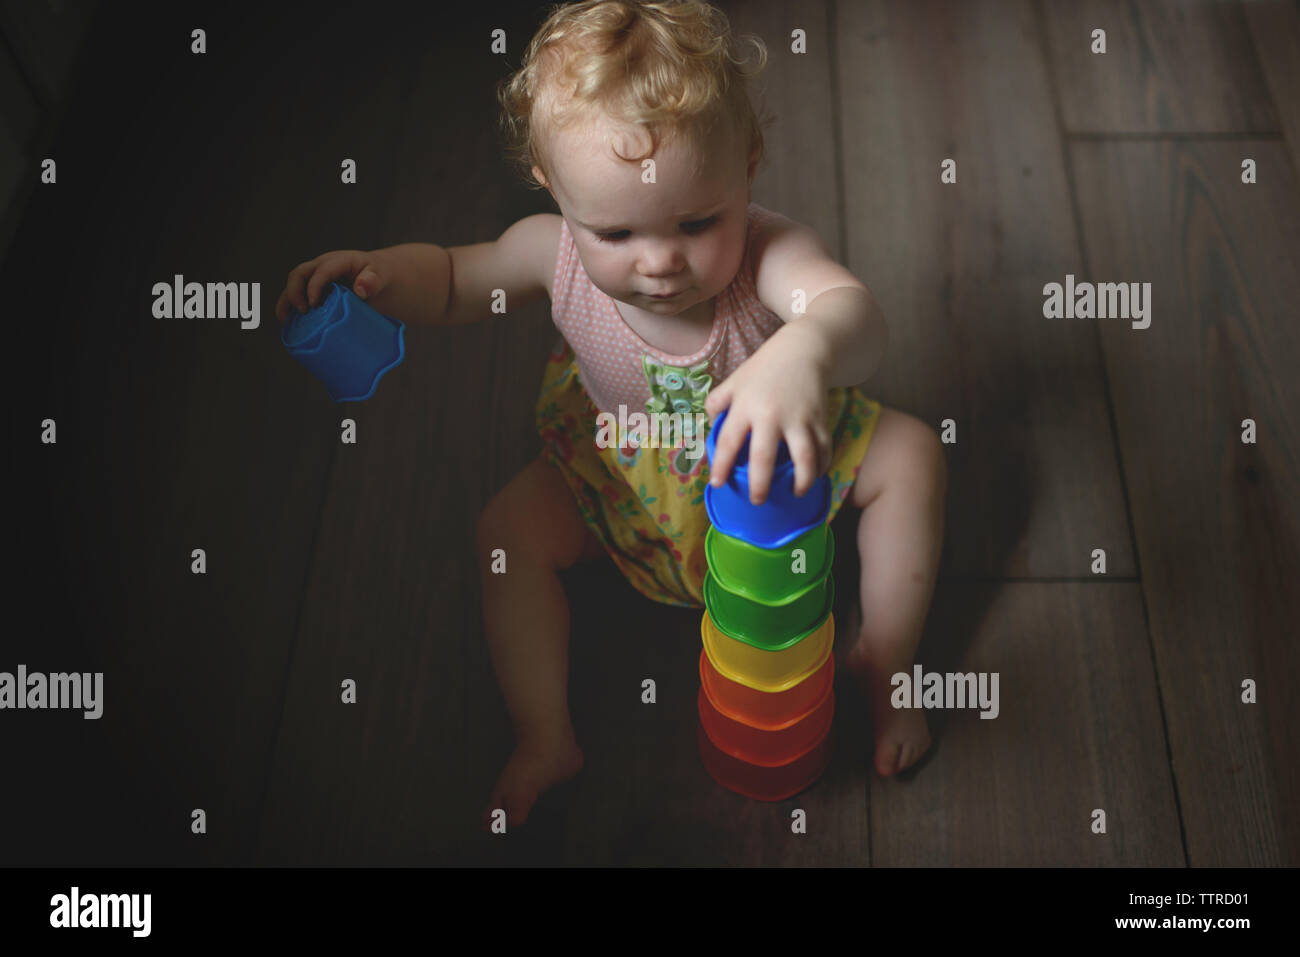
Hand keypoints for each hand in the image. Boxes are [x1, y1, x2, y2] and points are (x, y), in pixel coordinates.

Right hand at [274, 248, 392, 322]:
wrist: (378, 277)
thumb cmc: (377, 275)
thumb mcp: (380, 275)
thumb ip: (372, 280)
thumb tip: (360, 290)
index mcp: (338, 261)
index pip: (321, 271)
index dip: (314, 286)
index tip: (313, 304)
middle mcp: (322, 266)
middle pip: (300, 273)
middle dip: (296, 292)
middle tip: (304, 311)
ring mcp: (316, 277)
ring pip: (294, 284)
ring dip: (287, 300)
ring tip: (285, 319)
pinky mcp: (314, 288)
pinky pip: (296, 295)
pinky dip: (288, 306)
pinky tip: (287, 322)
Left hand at [704, 326, 831, 504]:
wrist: (804, 349)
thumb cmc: (764, 368)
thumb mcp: (735, 380)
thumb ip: (717, 403)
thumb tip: (710, 430)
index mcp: (745, 406)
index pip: (729, 441)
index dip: (722, 466)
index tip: (718, 484)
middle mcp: (771, 415)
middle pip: (764, 458)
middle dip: (759, 485)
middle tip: (756, 500)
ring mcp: (799, 418)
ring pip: (804, 458)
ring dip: (800, 482)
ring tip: (795, 494)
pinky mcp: (820, 419)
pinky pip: (824, 449)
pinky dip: (821, 467)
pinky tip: (815, 477)